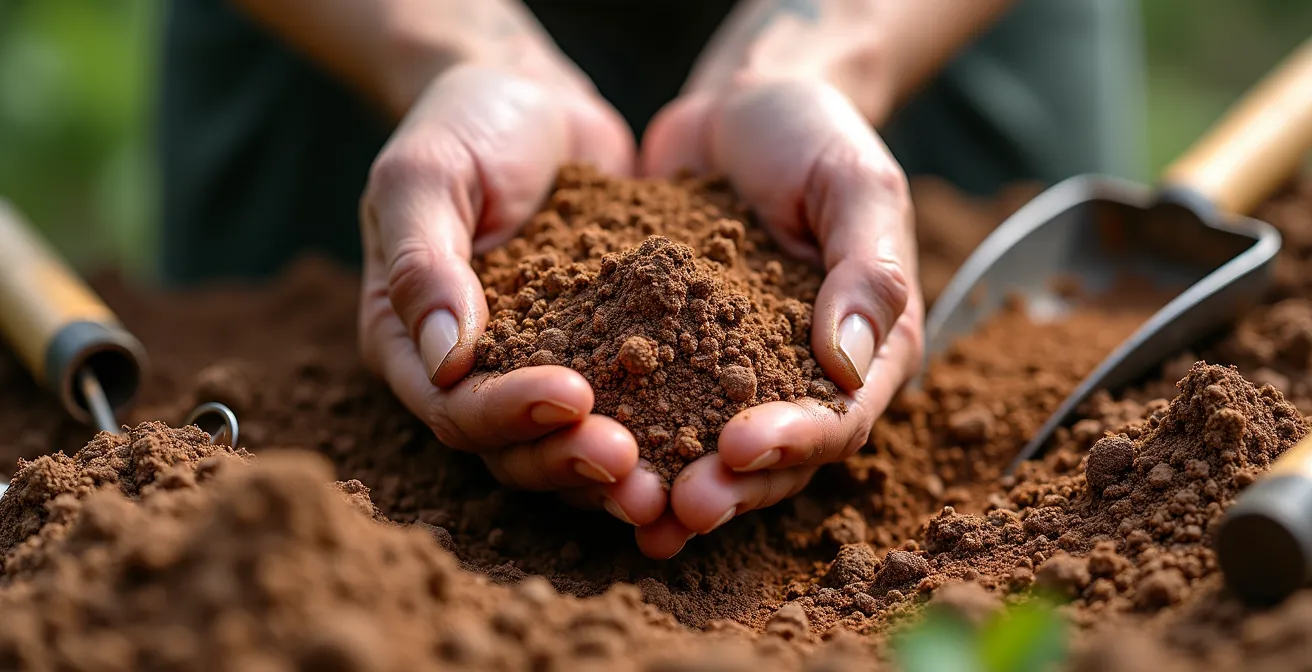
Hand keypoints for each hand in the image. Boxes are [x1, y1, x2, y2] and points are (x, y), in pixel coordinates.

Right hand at [358, 64, 666, 525]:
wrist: (536, 100)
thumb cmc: (467, 124)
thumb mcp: (427, 174)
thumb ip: (424, 262)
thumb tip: (446, 362)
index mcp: (411, 344)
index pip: (454, 408)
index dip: (509, 415)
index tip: (573, 396)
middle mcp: (470, 375)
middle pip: (513, 450)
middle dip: (570, 459)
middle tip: (632, 466)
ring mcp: (537, 370)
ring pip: (570, 446)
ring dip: (615, 470)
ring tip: (670, 483)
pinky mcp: (601, 357)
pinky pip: (628, 408)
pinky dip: (661, 430)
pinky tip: (708, 439)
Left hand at [634, 79, 924, 557]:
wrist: (741, 107)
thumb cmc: (813, 136)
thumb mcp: (856, 184)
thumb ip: (866, 270)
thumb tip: (848, 363)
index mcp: (866, 352)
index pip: (839, 419)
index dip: (792, 441)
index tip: (739, 446)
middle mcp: (803, 379)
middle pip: (772, 460)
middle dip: (728, 489)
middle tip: (677, 508)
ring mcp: (735, 375)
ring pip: (708, 452)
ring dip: (671, 484)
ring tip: (630, 510)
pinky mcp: (674, 358)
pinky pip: (651, 408)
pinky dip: (624, 437)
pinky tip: (580, 456)